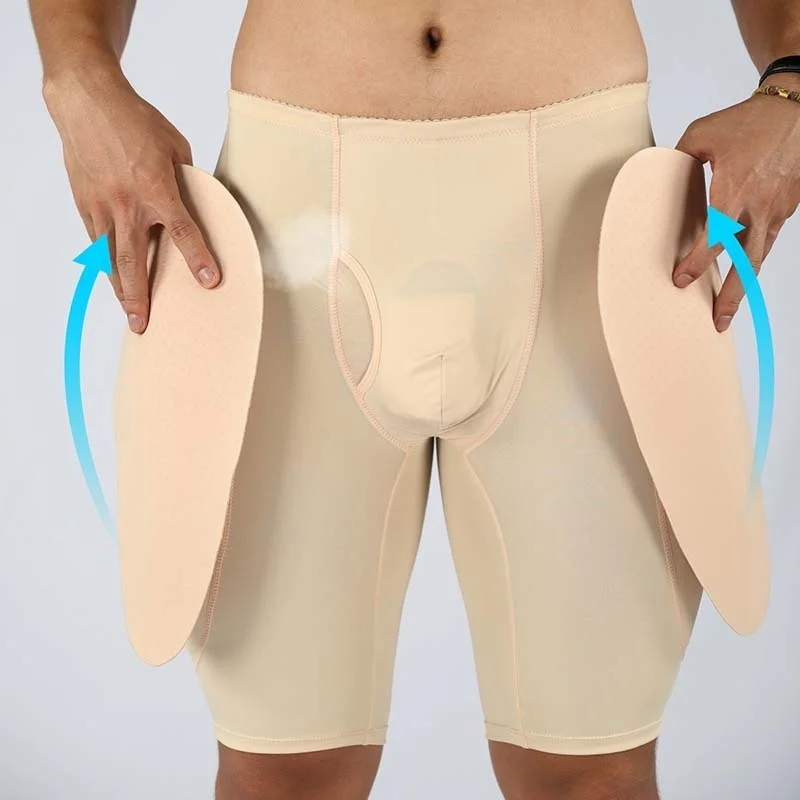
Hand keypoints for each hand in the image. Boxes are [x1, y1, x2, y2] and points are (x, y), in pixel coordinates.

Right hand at [44, 68, 219, 333]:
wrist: (86, 100)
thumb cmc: (136, 119)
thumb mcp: (175, 146)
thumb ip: (187, 181)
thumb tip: (199, 204)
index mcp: (156, 186)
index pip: (182, 231)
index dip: (198, 258)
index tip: (210, 282)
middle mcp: (127, 202)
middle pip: (134, 260)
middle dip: (140, 296)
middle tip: (145, 325)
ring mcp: (102, 205)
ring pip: (110, 259)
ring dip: (120, 291)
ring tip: (130, 316)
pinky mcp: (85, 203)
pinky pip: (96, 242)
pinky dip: (105, 265)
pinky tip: (113, 282)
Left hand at [674, 75, 799, 330]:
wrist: (796, 107)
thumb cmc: (749, 120)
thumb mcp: (702, 134)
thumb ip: (678, 160)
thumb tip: (657, 176)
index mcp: (734, 191)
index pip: (713, 237)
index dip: (696, 262)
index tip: (681, 280)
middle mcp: (759, 207)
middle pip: (746, 262)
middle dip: (732, 295)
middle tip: (717, 321)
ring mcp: (777, 210)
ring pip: (760, 257)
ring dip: (745, 287)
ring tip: (728, 311)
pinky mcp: (787, 208)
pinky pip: (767, 241)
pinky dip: (753, 261)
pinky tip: (741, 276)